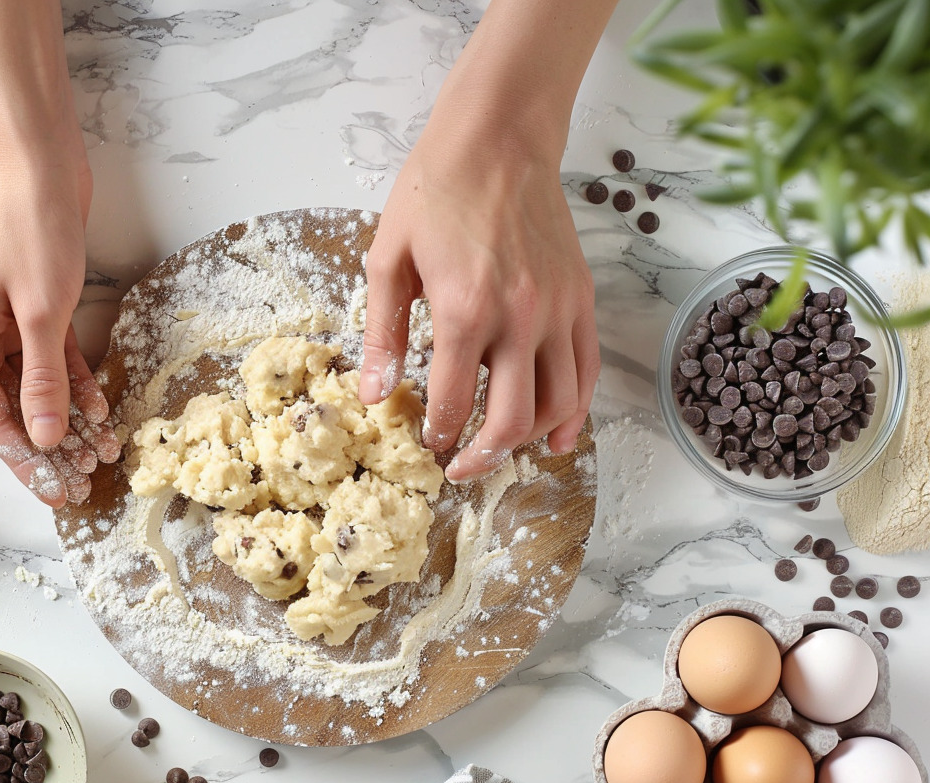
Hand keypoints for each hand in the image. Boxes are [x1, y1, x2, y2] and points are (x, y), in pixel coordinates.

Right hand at [0, 162, 119, 507]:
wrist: (39, 163)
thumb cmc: (31, 230)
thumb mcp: (41, 314)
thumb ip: (43, 381)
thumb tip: (43, 439)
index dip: (23, 459)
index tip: (53, 490)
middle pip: (11, 406)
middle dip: (49, 444)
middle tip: (82, 482)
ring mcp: (0, 320)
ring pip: (34, 383)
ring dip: (67, 416)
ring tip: (100, 453)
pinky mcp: (29, 306)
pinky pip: (49, 356)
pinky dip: (73, 380)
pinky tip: (99, 410)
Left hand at [361, 121, 597, 482]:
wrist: (499, 137)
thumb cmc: (435, 192)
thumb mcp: (387, 259)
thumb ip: (381, 334)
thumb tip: (372, 396)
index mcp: (464, 310)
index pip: (454, 404)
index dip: (440, 437)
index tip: (428, 446)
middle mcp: (519, 318)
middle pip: (512, 420)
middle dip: (483, 458)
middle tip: (460, 468)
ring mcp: (558, 310)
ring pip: (558, 405)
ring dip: (530, 442)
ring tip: (503, 452)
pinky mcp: (581, 299)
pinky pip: (586, 371)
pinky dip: (576, 411)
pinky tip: (558, 435)